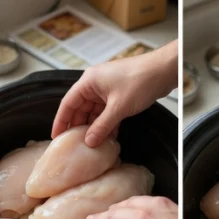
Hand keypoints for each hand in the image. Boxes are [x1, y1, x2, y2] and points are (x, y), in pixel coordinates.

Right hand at [52, 41, 177, 146]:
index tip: (56, 137)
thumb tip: (89, 142)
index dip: (61, 121)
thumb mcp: (118, 108)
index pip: (68, 103)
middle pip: (80, 109)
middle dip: (78, 127)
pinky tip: (107, 138)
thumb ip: (102, 126)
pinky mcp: (118, 96)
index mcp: (89, 82)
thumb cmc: (139, 81)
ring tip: (89, 146)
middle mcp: (95, 85)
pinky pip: (107, 113)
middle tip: (72, 146)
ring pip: (95, 113)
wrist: (162, 72)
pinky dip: (106, 125)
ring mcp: (107, 90)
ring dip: (94, 128)